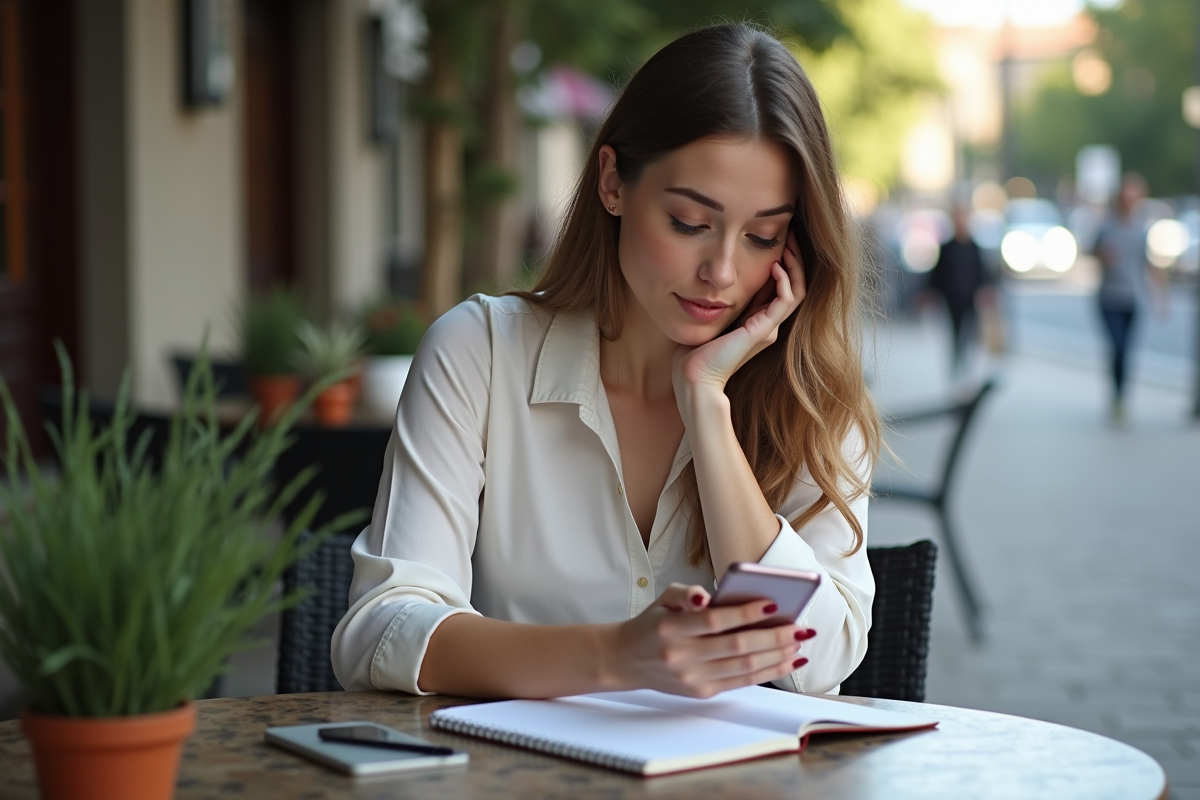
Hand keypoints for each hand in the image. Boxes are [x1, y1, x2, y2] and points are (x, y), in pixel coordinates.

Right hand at [607, 583, 814, 698]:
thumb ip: (686, 592)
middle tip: (799, 627)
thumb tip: (708, 597)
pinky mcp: (701, 692)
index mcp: (671, 628)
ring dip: (777, 656)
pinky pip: (742, 682)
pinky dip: (769, 672)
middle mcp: (681, 656)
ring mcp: (692, 678)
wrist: (627, 659)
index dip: (744, 613)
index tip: (772, 603)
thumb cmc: (652, 624)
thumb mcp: (663, 599)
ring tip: (799, 643)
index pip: (714, 620)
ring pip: (744, 668)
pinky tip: (787, 661)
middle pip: (736, 647)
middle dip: (773, 637)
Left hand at [672, 230, 806, 394]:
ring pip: (796, 291)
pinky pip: (786, 301)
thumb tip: (713, 278)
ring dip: (795, 266)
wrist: (694, 377)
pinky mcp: (764, 330)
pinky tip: (776, 265)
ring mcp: (768, 328)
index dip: (782, 262)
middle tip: (790, 234)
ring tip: (788, 244)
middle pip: (794, 285)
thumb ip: (718, 300)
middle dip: (793, 258)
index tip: (777, 239)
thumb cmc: (694, 352)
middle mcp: (767, 324)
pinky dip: (785, 281)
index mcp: (757, 321)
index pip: (780, 287)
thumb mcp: (710, 315)